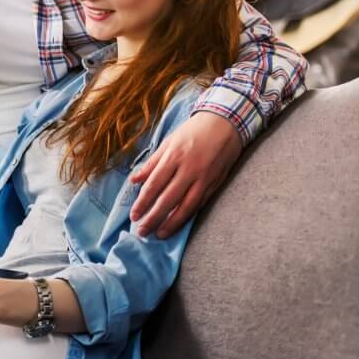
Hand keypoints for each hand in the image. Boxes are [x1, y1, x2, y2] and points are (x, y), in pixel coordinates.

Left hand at [129, 111, 241, 238]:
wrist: (225, 124)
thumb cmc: (192, 132)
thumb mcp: (168, 142)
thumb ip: (151, 163)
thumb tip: (134, 180)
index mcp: (173, 157)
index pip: (154, 185)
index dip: (143, 202)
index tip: (134, 216)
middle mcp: (188, 169)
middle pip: (168, 199)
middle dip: (153, 217)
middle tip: (142, 232)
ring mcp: (204, 178)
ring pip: (185, 206)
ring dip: (171, 223)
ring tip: (159, 234)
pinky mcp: (215, 183)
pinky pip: (199, 203)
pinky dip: (188, 216)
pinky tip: (178, 224)